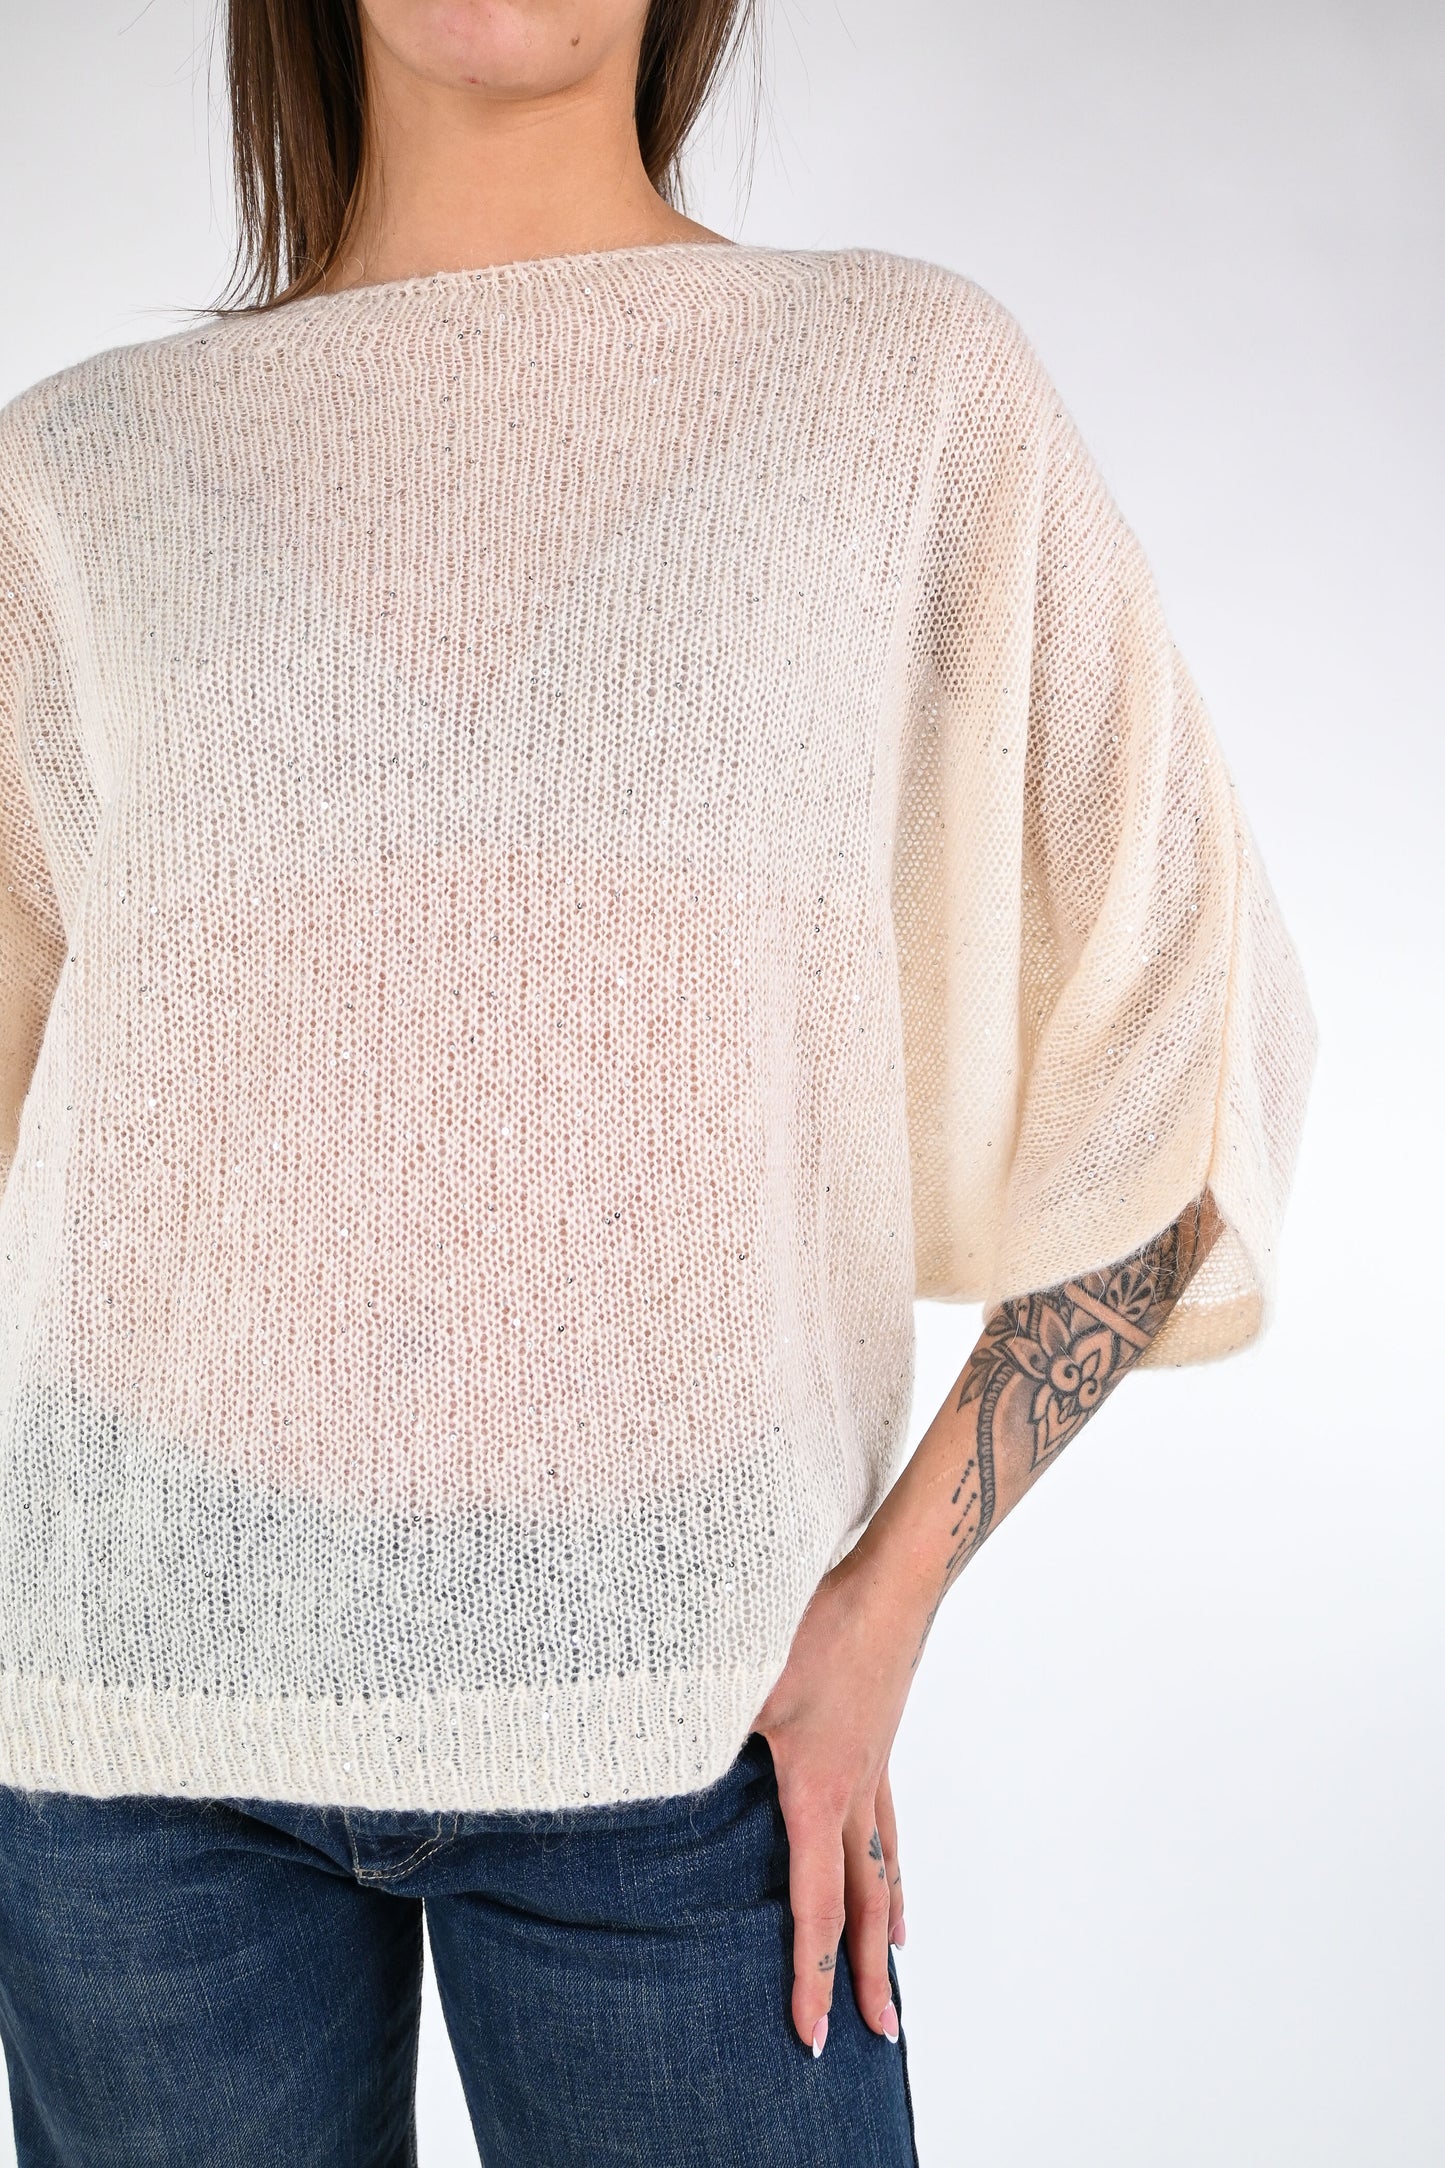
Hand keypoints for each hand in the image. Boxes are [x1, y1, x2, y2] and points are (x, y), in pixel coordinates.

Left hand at [750, 1538, 919, 2054]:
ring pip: (885, 1867)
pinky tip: (891, 1868)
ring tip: (894, 1965)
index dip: (811, 1976)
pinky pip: (887, 1825)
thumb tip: (649, 1752)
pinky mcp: (879, 1742)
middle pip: (864, 1906)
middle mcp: (854, 1795)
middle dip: (868, 1976)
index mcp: (818, 1794)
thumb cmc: (820, 1626)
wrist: (893, 1585)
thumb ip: (700, 1726)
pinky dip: (892, 1865)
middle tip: (879, 2036)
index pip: (814, 1908)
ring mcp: (874, 1770)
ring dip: (888, 1924)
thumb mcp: (744, 1679)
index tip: (815, 2034)